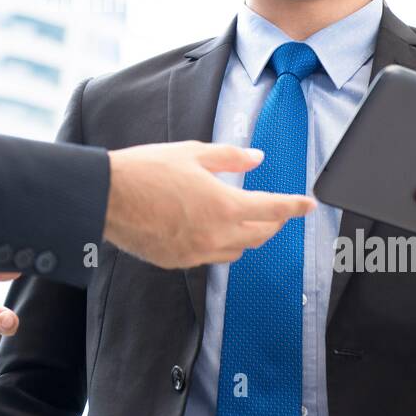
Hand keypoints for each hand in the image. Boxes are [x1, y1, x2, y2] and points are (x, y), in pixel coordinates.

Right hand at [104, 140, 314, 268]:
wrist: (107, 197)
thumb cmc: (146, 171)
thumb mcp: (193, 153)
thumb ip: (230, 157)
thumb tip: (256, 158)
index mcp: (225, 206)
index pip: (274, 210)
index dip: (295, 207)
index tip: (308, 205)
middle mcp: (216, 235)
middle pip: (260, 235)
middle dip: (273, 223)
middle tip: (276, 211)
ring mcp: (197, 252)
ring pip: (237, 251)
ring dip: (248, 236)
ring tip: (244, 220)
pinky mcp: (178, 261)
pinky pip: (210, 257)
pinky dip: (219, 245)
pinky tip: (209, 230)